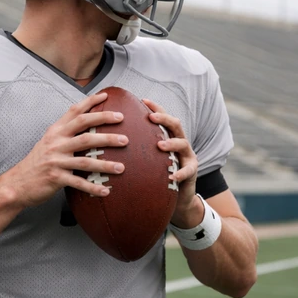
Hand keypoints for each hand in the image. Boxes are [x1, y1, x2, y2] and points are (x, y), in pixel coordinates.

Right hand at [4, 91, 128, 207]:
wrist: (17, 183)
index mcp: (55, 133)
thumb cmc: (35, 164)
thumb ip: (64, 134)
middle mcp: (55, 144)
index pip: (74, 112)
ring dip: (105, 164)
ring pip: (85, 160)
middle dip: (106, 129)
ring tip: (121, 167)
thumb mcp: (47, 143)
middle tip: (124, 132)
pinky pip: (78, 183)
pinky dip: (93, 188)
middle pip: (84, 132)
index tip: (106, 96)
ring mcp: (55, 161)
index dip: (90, 102)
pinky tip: (106, 191)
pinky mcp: (56, 178)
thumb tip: (85, 127)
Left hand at [142, 98, 201, 227]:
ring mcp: (187, 156)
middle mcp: (179, 143)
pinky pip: (188, 171)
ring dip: (172, 143)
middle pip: (175, 124)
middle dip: (164, 118)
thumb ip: (134, 148)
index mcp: (167, 137)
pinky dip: (180, 172)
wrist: (174, 198)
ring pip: (183, 144)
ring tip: (160, 145)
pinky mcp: (191, 172)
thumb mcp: (144, 159)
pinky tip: (173, 176)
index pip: (162, 118)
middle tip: (151, 117)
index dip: (155, 108)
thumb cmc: (154, 175)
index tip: (143, 100)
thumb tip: (106, 138)